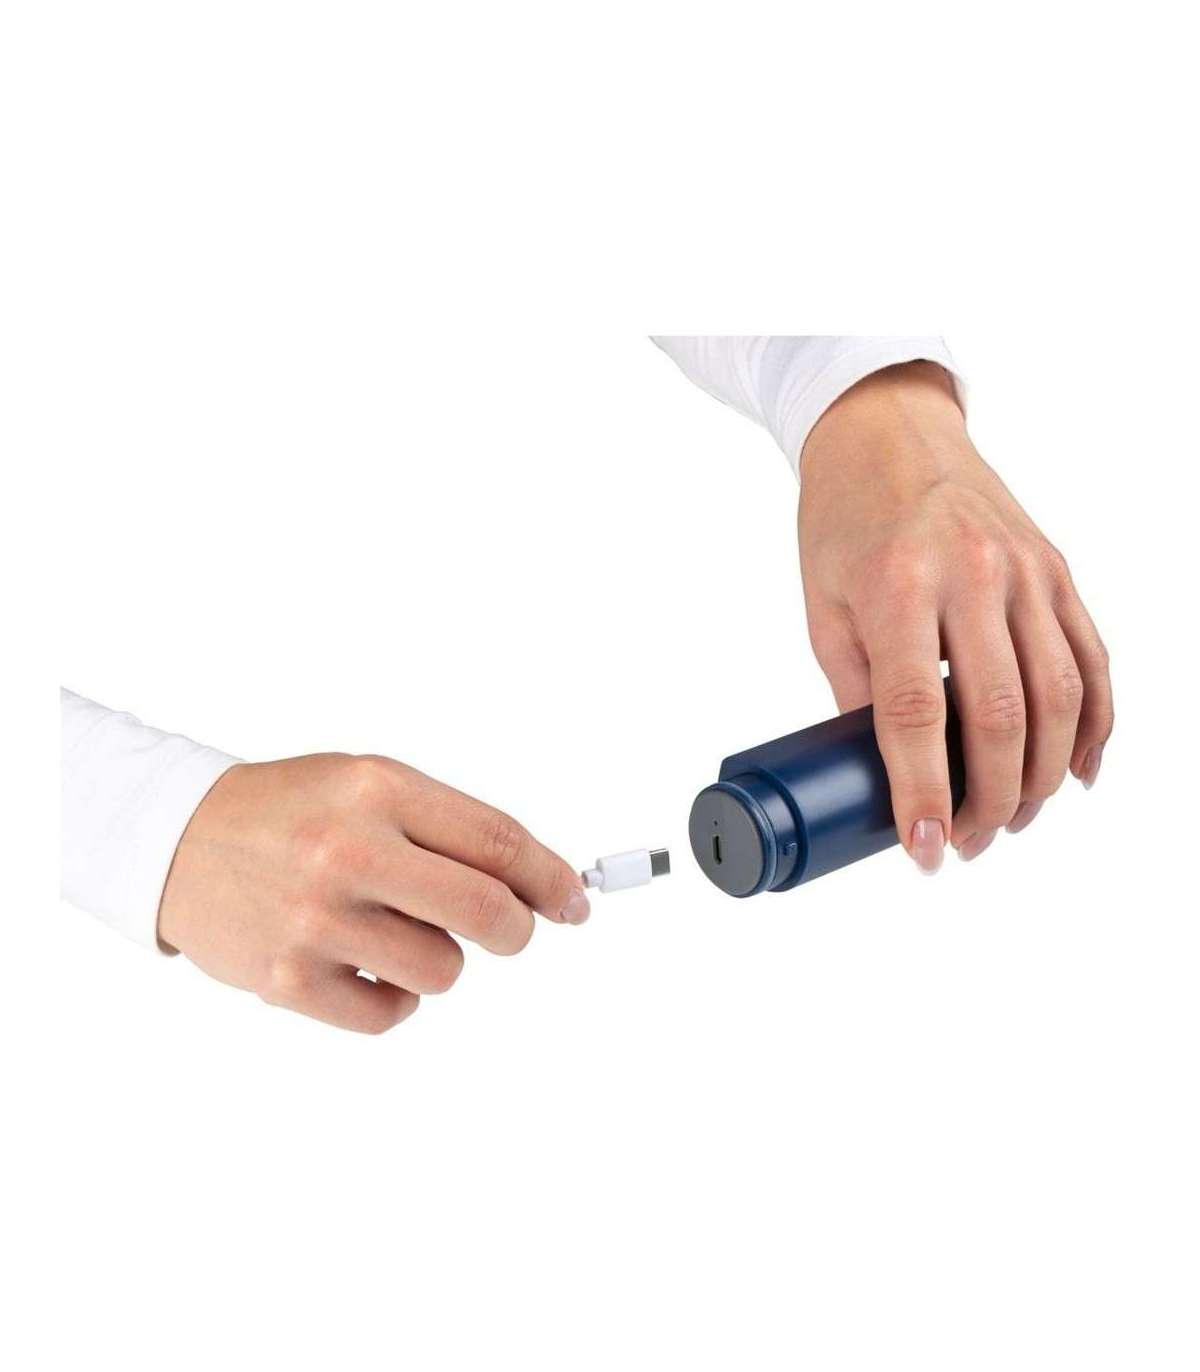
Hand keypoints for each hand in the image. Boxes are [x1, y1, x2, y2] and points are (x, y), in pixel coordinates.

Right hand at [158, 753, 589, 1031]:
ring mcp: (316, 920)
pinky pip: (391, 1013)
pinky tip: (365, 965)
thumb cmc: (291, 811)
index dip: (551, 878)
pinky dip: (394, 997)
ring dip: (439, 958)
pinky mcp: (288, 980)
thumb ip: (449, 827)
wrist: (177, 840)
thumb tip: (536, 884)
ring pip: (445, 971)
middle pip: (486, 912)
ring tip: (394, 930)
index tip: (575, 902)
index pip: (498, 842)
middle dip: (515, 928)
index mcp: (378, 790)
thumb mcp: (369, 785)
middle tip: (508, 929)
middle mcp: (348, 851)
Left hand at [798, 362, 1112, 871]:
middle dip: (989, 799)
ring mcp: (1027, 571)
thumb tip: (886, 772)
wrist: (890, 435)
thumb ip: (857, 688)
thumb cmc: (846, 522)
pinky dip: (1093, 724)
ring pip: (1058, 697)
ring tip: (1012, 819)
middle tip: (970, 843)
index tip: (925, 847)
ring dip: (1041, 775)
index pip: (915, 713)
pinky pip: (1091, 659)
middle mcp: (973, 575)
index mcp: (898, 585)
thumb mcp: (825, 607)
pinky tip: (1074, 771)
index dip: (922, 791)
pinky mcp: (1058, 571)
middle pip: (999, 716)